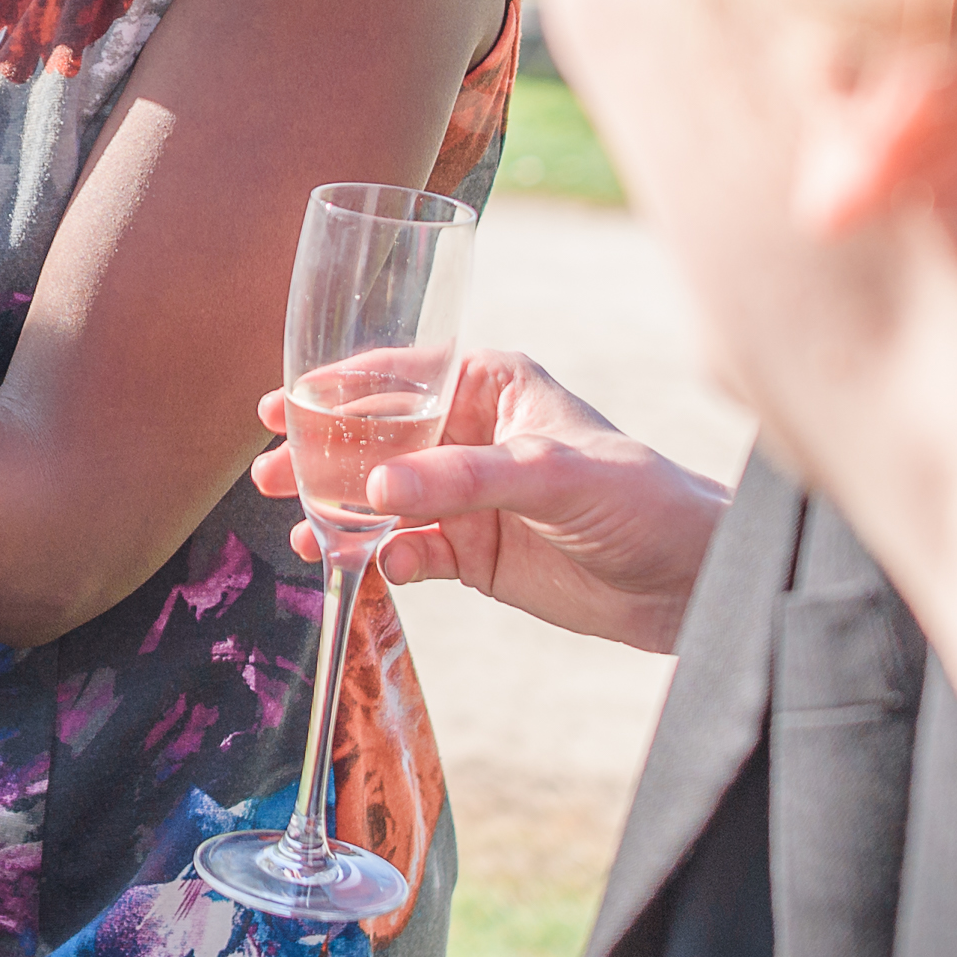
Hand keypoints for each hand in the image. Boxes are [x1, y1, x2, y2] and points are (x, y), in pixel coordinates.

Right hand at [255, 349, 722, 653]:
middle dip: (321, 457)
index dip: (335, 390)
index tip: (282, 405)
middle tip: (266, 472)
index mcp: (491, 384)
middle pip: (376, 440)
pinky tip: (354, 564)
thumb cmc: (642, 498)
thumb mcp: (553, 474)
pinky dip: (378, 558)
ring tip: (299, 528)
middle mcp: (471, 434)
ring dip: (339, 513)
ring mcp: (469, 497)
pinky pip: (408, 551)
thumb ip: (464, 480)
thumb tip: (375, 492)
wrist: (690, 580)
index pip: (399, 377)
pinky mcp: (474, 554)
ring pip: (383, 500)